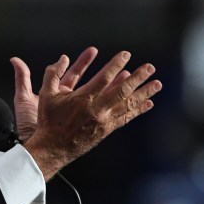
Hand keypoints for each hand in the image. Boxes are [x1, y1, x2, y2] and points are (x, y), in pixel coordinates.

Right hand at [22, 49, 161, 179]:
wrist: (53, 147)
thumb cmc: (49, 121)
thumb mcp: (46, 95)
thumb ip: (53, 75)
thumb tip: (61, 59)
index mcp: (82, 98)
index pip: (104, 78)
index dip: (116, 65)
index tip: (126, 55)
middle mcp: (96, 109)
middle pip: (122, 90)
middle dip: (138, 77)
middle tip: (150, 67)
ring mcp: (103, 121)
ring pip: (128, 104)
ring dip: (144, 93)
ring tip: (157, 84)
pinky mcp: (106, 130)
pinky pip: (126, 118)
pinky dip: (138, 110)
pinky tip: (148, 103)